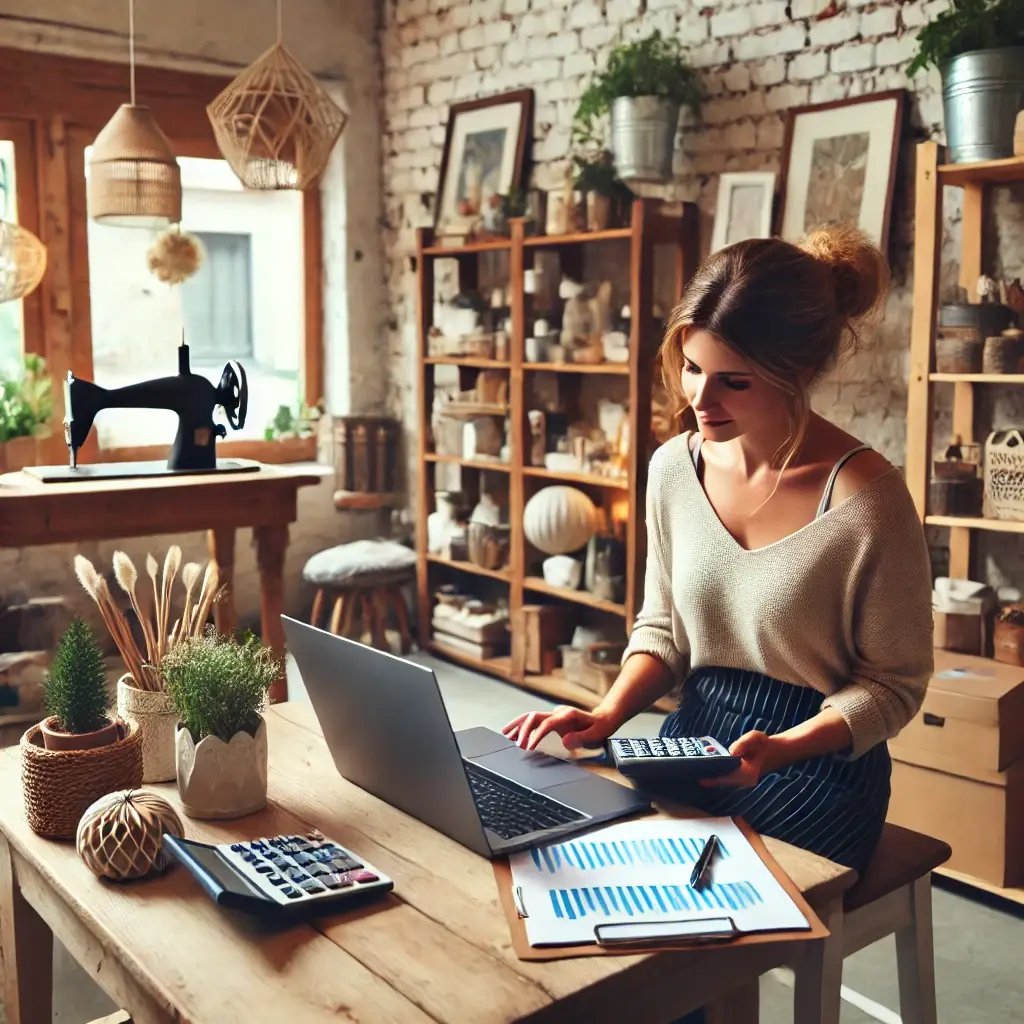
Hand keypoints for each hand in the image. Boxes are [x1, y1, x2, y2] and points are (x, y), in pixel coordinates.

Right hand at [502, 706, 616, 752]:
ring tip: (505, 734)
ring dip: (518, 725)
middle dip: (522, 729)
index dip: (536, 734)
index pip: (546, 724)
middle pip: (534, 716)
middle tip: (516, 744)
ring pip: (530, 717)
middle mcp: (558, 713)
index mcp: (567, 715)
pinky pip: (534, 721)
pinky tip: (514, 733)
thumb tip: (566, 741)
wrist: (603, 719)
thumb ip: (582, 738)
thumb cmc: (600, 727)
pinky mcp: (551, 719)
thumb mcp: (596, 734)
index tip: (529, 747)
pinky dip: (522, 726)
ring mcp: (554, 715)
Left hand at [701, 730, 779, 787]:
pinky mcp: (741, 777)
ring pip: (724, 780)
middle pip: (722, 781)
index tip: (699, 780)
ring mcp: (743, 780)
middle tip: (691, 772)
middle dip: (708, 778)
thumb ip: (744, 743)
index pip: (727, 779)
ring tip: (694, 770)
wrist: (779, 751)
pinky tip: (706, 767)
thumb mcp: (756, 738)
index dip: (712, 780)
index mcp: (747, 774)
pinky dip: (717, 774)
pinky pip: (726, 777)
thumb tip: (732, 752)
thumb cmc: (766, 744)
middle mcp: (744, 780)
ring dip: (711, 776)